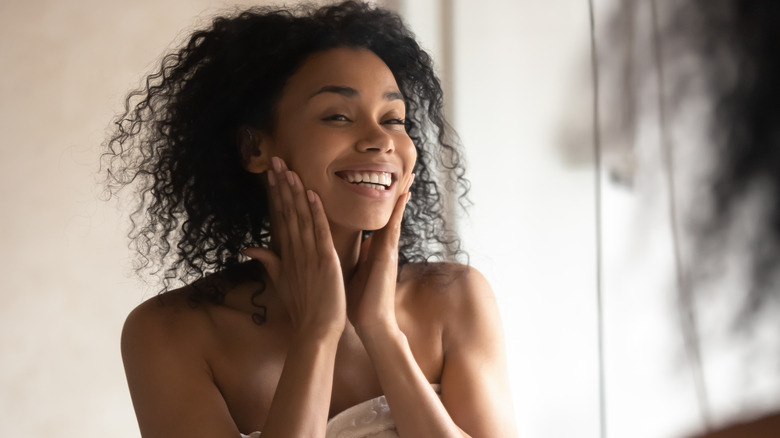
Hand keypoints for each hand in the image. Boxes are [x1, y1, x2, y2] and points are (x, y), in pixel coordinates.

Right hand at [244, 157, 345, 337]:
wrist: (315, 331)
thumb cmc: (302, 308)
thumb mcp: (281, 282)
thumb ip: (269, 261)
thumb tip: (249, 247)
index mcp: (286, 254)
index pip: (279, 218)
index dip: (275, 194)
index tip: (271, 173)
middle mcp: (294, 251)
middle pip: (286, 212)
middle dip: (281, 186)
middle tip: (275, 160)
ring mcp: (308, 255)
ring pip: (300, 218)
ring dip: (295, 193)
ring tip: (289, 170)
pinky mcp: (325, 261)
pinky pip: (319, 232)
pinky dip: (315, 213)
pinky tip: (311, 194)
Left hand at [346, 174, 413, 334]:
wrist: (370, 324)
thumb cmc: (359, 303)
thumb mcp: (351, 273)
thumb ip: (350, 257)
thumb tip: (342, 247)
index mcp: (372, 249)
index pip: (376, 218)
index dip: (379, 199)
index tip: (381, 179)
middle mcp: (382, 246)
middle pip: (389, 212)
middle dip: (396, 191)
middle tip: (406, 167)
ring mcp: (388, 250)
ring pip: (394, 215)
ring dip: (401, 195)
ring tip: (409, 173)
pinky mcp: (388, 256)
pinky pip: (394, 228)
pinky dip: (398, 211)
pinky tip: (403, 195)